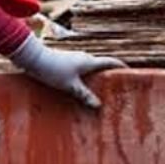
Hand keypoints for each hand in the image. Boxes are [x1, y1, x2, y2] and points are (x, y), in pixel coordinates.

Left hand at [9, 36, 124, 107]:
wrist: (33, 59)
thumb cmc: (53, 70)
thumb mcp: (70, 86)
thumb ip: (84, 95)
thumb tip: (98, 106)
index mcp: (89, 61)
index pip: (111, 62)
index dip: (122, 67)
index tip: (131, 72)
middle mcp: (84, 58)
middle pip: (102, 66)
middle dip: (109, 76)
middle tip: (117, 88)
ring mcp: (75, 59)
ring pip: (90, 69)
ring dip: (96, 78)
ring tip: (100, 92)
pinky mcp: (66, 62)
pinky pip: (81, 71)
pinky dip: (85, 79)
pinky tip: (81, 89)